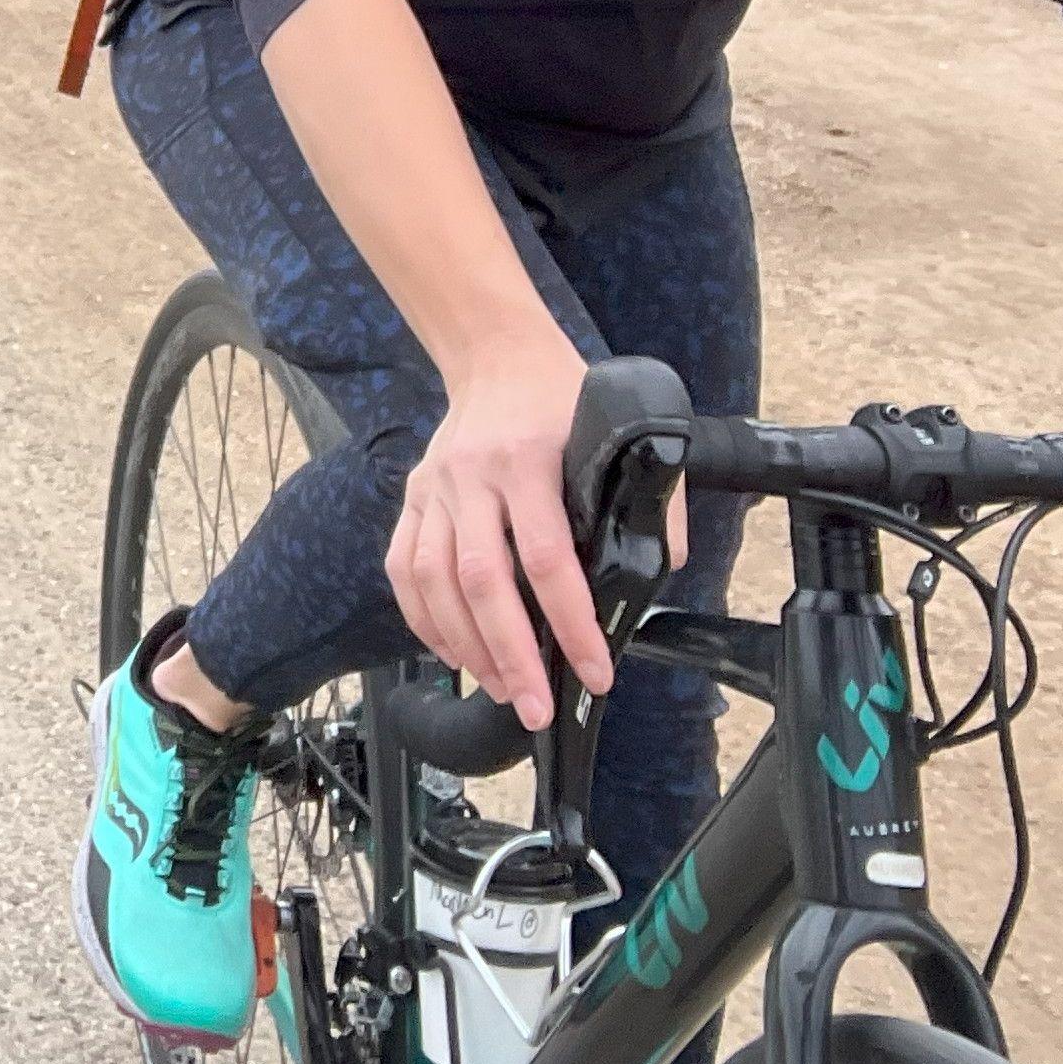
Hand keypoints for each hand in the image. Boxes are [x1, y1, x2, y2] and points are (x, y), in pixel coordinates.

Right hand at [388, 322, 612, 730]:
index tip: (594, 671)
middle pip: (482, 579)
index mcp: (528, 460)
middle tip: (535, 709)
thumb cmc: (563, 399)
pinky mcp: (412, 497)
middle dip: (510, 655)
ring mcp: (434, 487)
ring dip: (466, 646)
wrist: (496, 354)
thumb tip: (659, 569)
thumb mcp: (620, 434)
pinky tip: (453, 654)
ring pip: (435, 580)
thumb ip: (649, 501)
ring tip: (500, 689)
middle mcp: (472, 476)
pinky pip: (403, 568)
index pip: (546, 556)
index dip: (571, 622)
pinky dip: (423, 620)